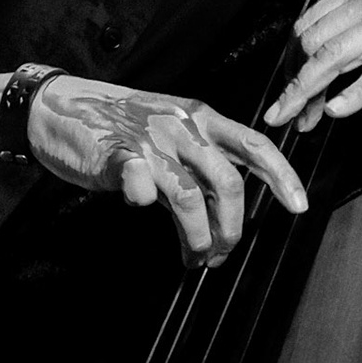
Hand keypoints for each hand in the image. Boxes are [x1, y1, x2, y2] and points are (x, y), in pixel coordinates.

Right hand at [28, 75, 306, 266]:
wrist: (61, 106)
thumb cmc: (121, 125)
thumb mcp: (173, 134)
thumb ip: (201, 166)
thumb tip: (226, 216)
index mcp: (202, 117)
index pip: (255, 145)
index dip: (282, 176)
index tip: (300, 206)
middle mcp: (183, 127)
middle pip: (228, 182)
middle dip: (233, 225)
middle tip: (223, 251)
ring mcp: (148, 140)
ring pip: (190, 196)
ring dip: (197, 236)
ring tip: (195, 256)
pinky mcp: (113, 155)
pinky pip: (136, 178)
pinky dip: (142, 197)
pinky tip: (142, 208)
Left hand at [261, 0, 361, 131]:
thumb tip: (334, 60)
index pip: (308, 23)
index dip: (291, 62)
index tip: (289, 91)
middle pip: (311, 42)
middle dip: (294, 83)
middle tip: (292, 116)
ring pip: (332, 57)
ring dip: (308, 94)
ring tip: (298, 122)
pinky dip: (352, 96)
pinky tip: (337, 113)